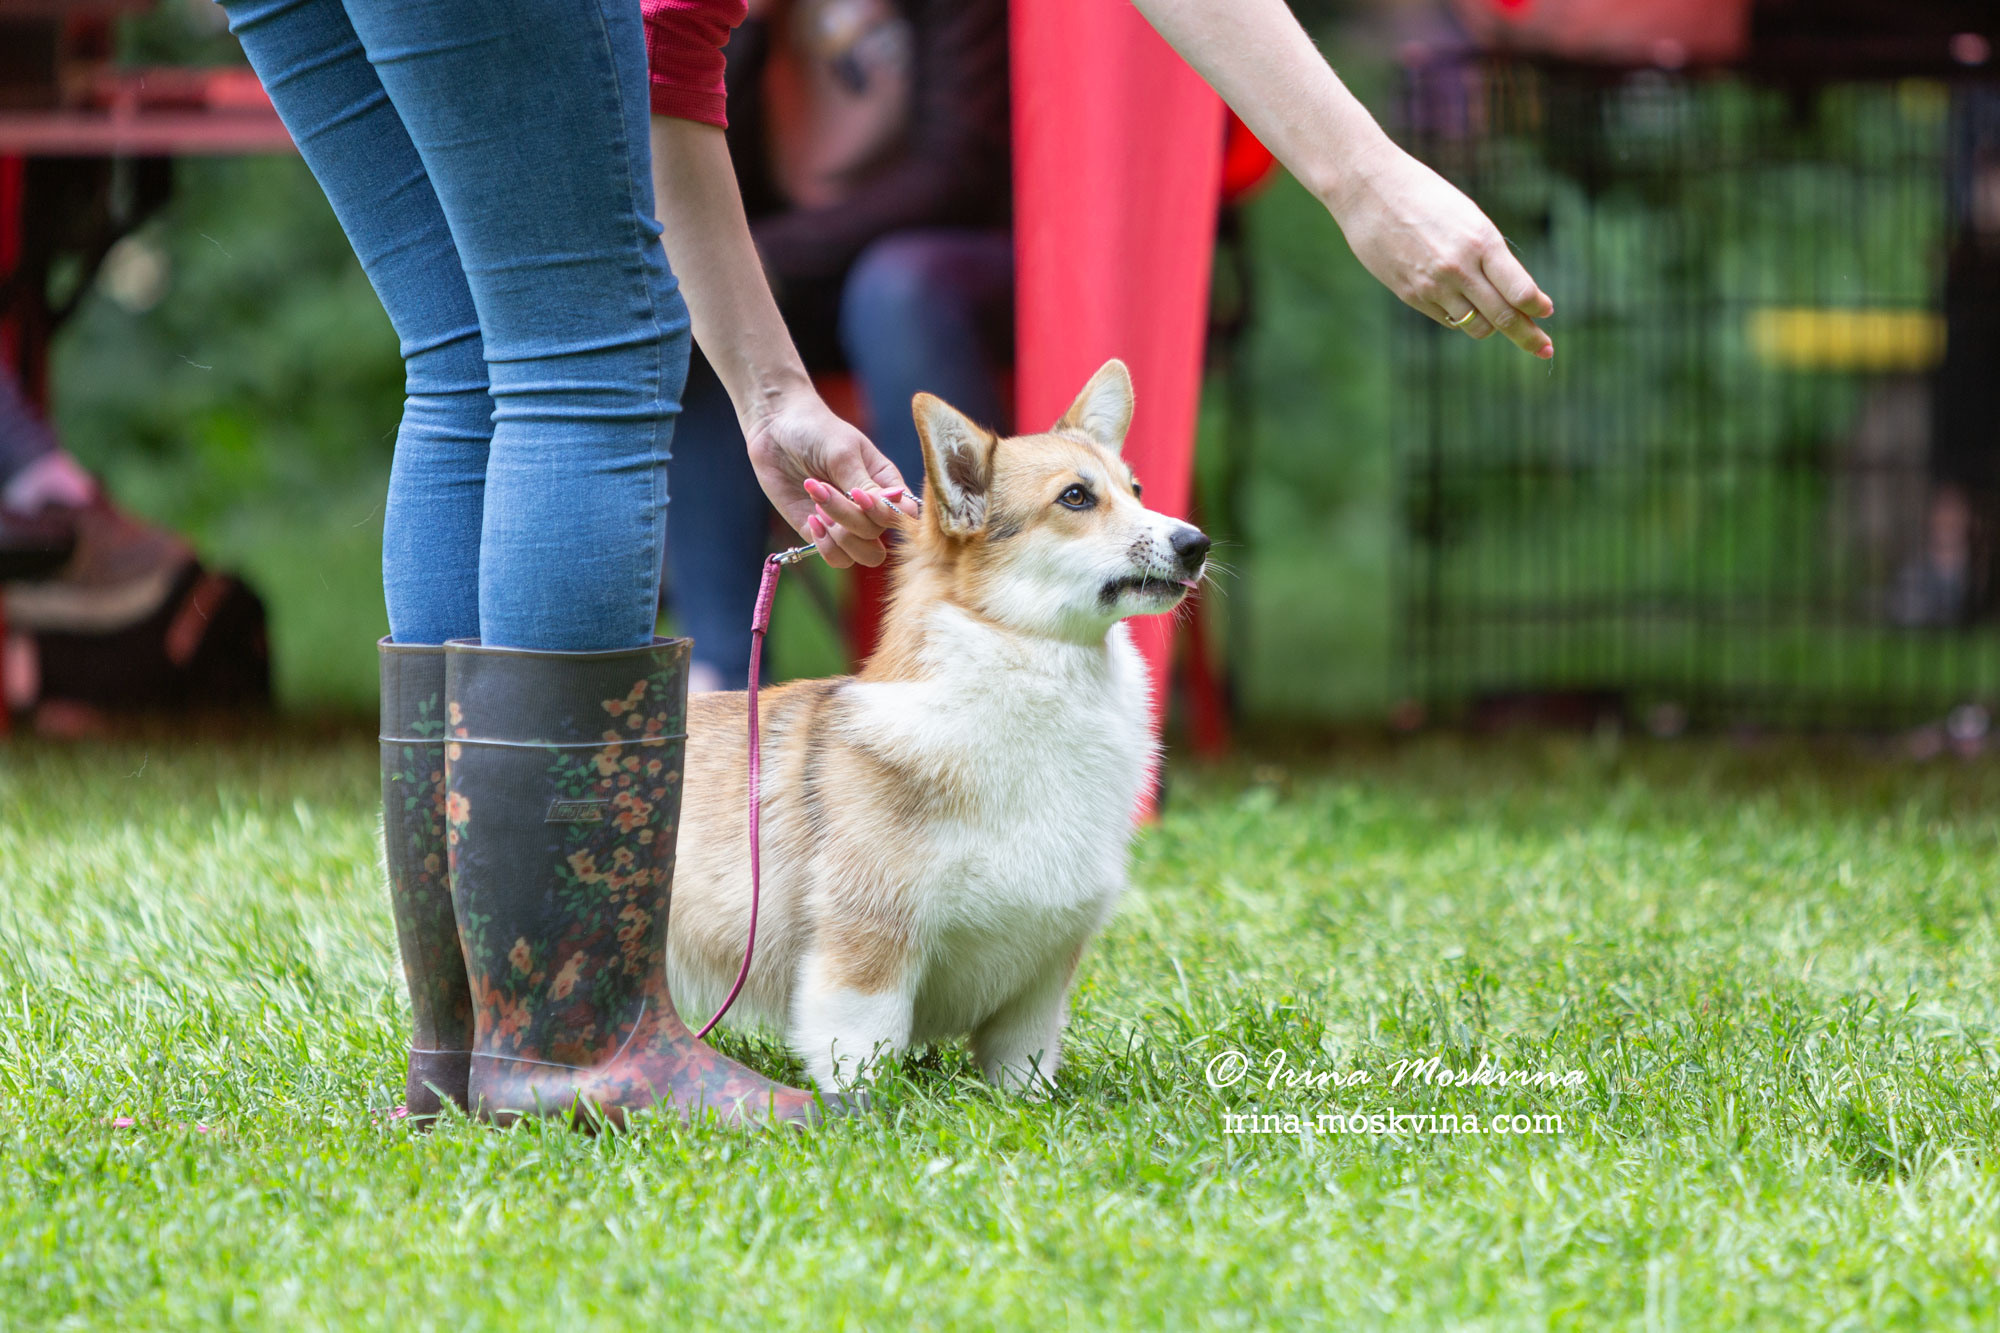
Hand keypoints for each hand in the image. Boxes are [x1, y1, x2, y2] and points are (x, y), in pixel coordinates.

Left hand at [742, 390, 918, 567]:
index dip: (888, 515)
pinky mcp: (822, 533)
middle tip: (822, 490)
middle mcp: (871, 508)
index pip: (907, 515)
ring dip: (839, 536)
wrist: (775, 428)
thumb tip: (893, 508)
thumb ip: (865, 485)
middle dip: (850, 520)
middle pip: (879, 536)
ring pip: (864, 555)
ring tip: (817, 505)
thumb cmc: (816, 430)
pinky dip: (825, 546)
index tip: (858, 495)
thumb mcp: (843, 452)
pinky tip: (812, 520)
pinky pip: (838, 558)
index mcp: (885, 483)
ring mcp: (847, 523)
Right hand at [1326, 141, 1553, 358]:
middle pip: (1503, 316)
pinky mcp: (1411, 295)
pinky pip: (1448, 319)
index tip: (1547, 312)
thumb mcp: (1468, 217)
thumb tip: (1515, 294)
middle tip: (1545, 349)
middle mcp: (1459, 268)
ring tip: (1499, 322)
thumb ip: (1490, 255)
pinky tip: (1462, 305)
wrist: (1369, 190)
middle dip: (1528, 336)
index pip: (1520, 289)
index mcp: (1480, 241)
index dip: (1537, 306)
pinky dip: (1461, 317)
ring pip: (1476, 326)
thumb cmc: (1425, 197)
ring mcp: (1433, 285)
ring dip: (1492, 327)